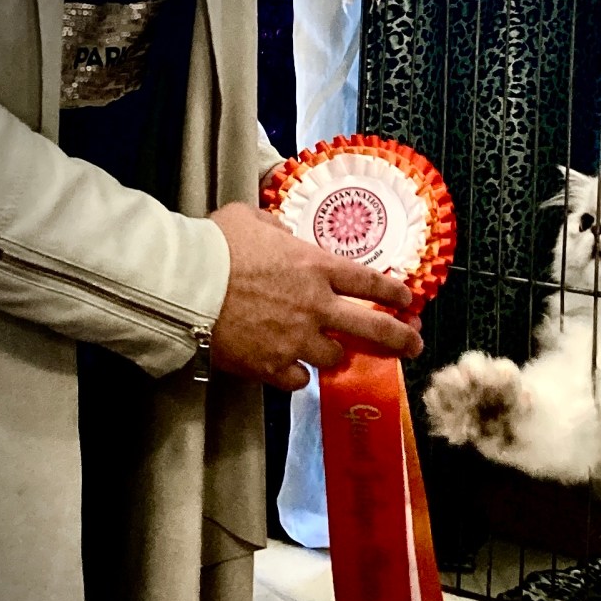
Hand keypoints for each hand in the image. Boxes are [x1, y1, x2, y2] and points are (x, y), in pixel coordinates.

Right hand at [209, 202, 423, 389]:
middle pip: (372, 328)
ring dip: (338, 356)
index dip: (394, 294)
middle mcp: (317, 306)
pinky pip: (298, 380)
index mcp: (317, 267)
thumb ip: (276, 230)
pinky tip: (292, 371)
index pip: (369, 282)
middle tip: (415, 346)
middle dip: (400, 339)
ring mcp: (297, 340)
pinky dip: (297, 376)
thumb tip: (283, 236)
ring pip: (336, 358)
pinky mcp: (272, 366)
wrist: (184, 285)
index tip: (408, 302)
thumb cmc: (216, 244)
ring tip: (337, 356)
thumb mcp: (251, 219)